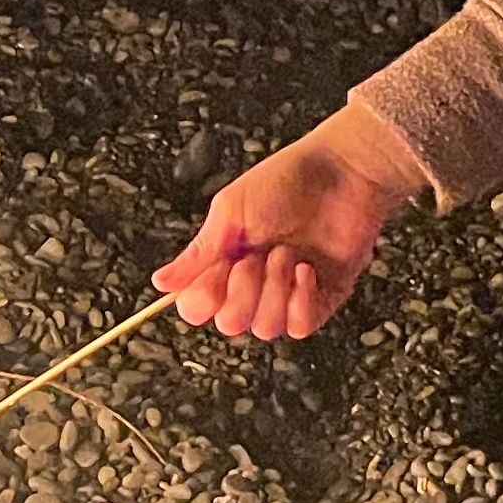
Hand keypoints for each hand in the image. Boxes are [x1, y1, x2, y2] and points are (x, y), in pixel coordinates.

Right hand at [154, 105, 427, 338]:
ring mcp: (288, 294)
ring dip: (274, 289)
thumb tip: (159, 283)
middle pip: (229, 324)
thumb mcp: (231, 212)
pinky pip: (301, 328)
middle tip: (256, 256)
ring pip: (265, 329)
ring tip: (287, 254)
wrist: (343, 172)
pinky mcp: (323, 299)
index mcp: (226, 262)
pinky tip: (307, 269)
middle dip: (241, 291)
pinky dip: (301, 300)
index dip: (202, 298)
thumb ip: (198, 254)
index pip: (197, 307)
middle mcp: (254, 284)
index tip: (218, 267)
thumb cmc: (285, 181)